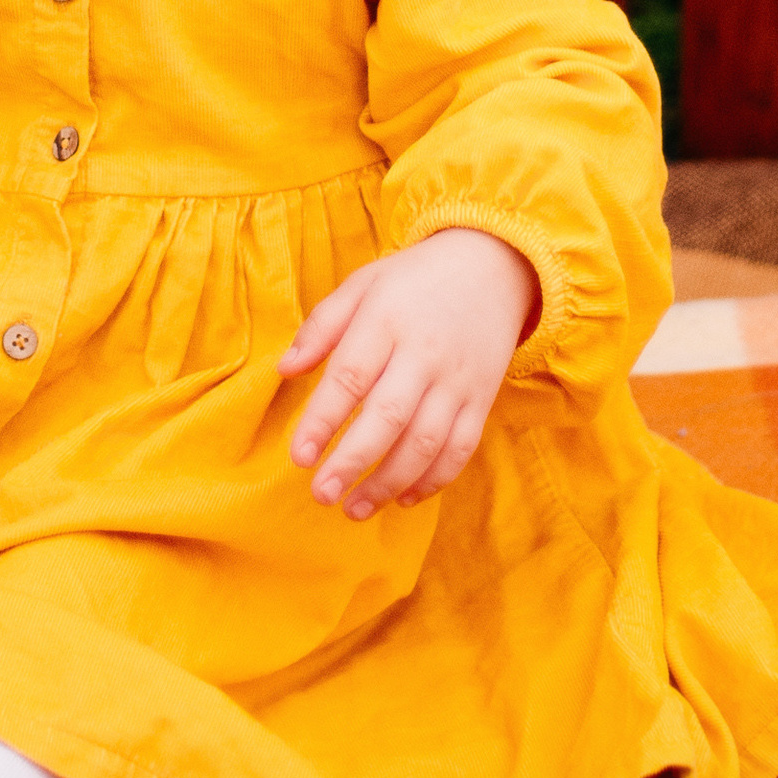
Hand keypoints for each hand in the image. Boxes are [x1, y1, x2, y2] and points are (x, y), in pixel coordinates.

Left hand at [279, 228, 539, 522]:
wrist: (492, 267)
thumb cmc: (413, 281)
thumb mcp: (362, 285)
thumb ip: (321, 327)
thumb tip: (284, 371)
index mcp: (386, 321)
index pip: (350, 377)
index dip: (322, 421)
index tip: (298, 457)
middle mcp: (424, 354)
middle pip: (388, 417)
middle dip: (352, 462)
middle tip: (321, 495)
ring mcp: (457, 380)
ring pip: (425, 443)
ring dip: (389, 483)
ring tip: (354, 509)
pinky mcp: (481, 399)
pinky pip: (461, 449)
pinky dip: (434, 481)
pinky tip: (403, 499)